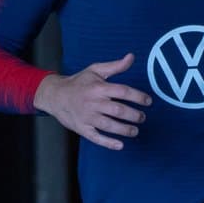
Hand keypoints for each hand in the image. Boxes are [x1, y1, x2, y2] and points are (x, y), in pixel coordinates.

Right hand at [34, 53, 151, 149]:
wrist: (55, 95)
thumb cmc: (78, 82)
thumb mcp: (95, 70)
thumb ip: (115, 66)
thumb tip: (132, 57)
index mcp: (99, 88)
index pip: (123, 92)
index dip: (138, 97)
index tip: (148, 101)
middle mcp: (94, 102)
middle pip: (118, 110)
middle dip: (134, 115)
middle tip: (142, 117)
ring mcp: (87, 117)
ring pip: (109, 125)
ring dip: (125, 129)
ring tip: (135, 131)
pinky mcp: (82, 128)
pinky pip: (96, 137)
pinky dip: (108, 143)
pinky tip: (120, 145)